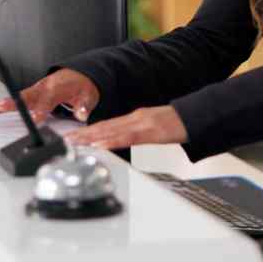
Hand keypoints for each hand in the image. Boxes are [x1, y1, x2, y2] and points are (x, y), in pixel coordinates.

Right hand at [0, 68, 99, 124]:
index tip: (35, 119)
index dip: (41, 111)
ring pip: (13, 98)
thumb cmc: (80, 87)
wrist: (77, 76)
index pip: (46, 102)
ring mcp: (33, 91)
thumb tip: (81, 114)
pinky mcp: (28, 95)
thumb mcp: (88, 96)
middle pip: (23, 97)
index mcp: (55, 90)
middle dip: (9, 103)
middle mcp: (41, 89)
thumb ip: (84, 106)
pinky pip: (11, 100)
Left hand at [64, 106, 186, 150]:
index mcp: (134, 119)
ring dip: (93, 137)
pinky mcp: (152, 130)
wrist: (196, 117)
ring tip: (76, 143)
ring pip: (113, 130)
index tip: (71, 138)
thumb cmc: (177, 125)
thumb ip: (135, 135)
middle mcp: (135, 118)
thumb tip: (119, 143)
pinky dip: (114, 140)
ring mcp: (143, 123)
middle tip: (65, 141)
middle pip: (104, 127)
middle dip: (83, 135)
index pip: (105, 126)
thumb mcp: (152, 130)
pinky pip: (129, 136)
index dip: (86, 132)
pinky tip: (102, 144)